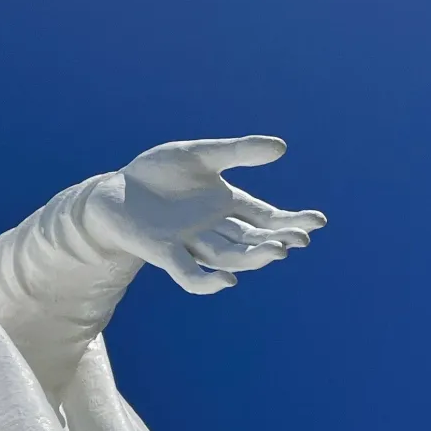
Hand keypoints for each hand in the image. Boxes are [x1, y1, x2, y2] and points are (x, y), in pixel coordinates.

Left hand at [84, 136, 325, 294]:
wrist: (113, 191)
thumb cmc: (156, 173)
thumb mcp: (200, 154)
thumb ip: (237, 151)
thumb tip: (282, 148)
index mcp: (226, 204)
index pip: (266, 218)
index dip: (290, 222)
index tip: (318, 222)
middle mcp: (212, 228)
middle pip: (251, 240)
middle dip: (277, 241)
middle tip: (300, 240)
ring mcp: (189, 242)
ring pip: (228, 257)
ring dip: (252, 257)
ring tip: (277, 251)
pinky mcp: (162, 251)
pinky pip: (188, 274)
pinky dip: (207, 282)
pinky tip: (228, 281)